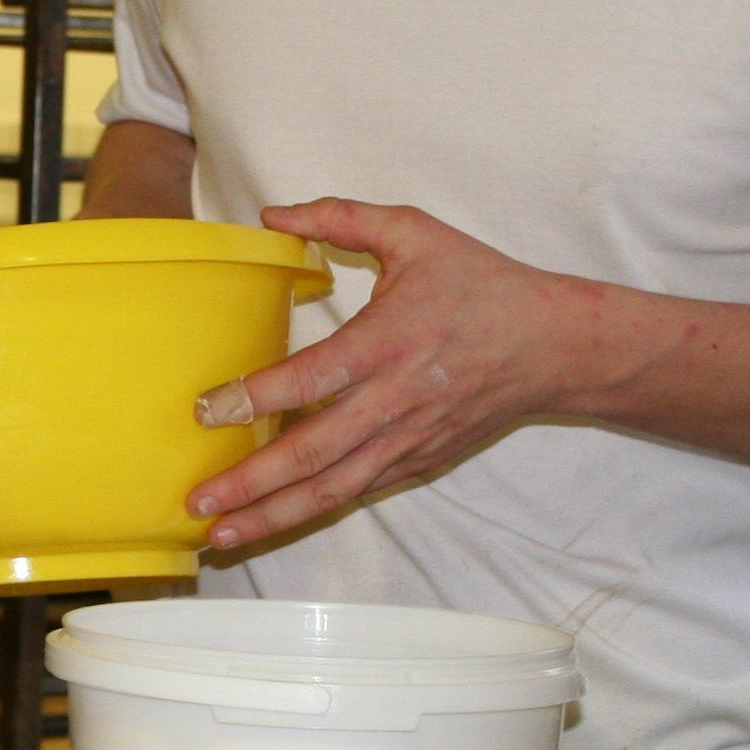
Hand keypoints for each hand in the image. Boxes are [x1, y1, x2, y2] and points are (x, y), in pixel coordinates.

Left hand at [187, 197, 575, 549]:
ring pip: (332, 489)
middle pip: (312, 453)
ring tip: (220, 534)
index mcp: (386, 342)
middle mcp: (393, 400)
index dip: (253, 399)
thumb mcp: (414, 233)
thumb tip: (273, 215)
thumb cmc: (480, 285)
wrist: (553, 346)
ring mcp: (407, 440)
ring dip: (274, 516)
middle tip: (196, 500)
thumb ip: (340, 218)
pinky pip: (358, 491)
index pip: (309, 380)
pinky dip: (314, 510)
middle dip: (250, 482)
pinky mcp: (418, 461)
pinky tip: (273, 522)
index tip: (204, 410)